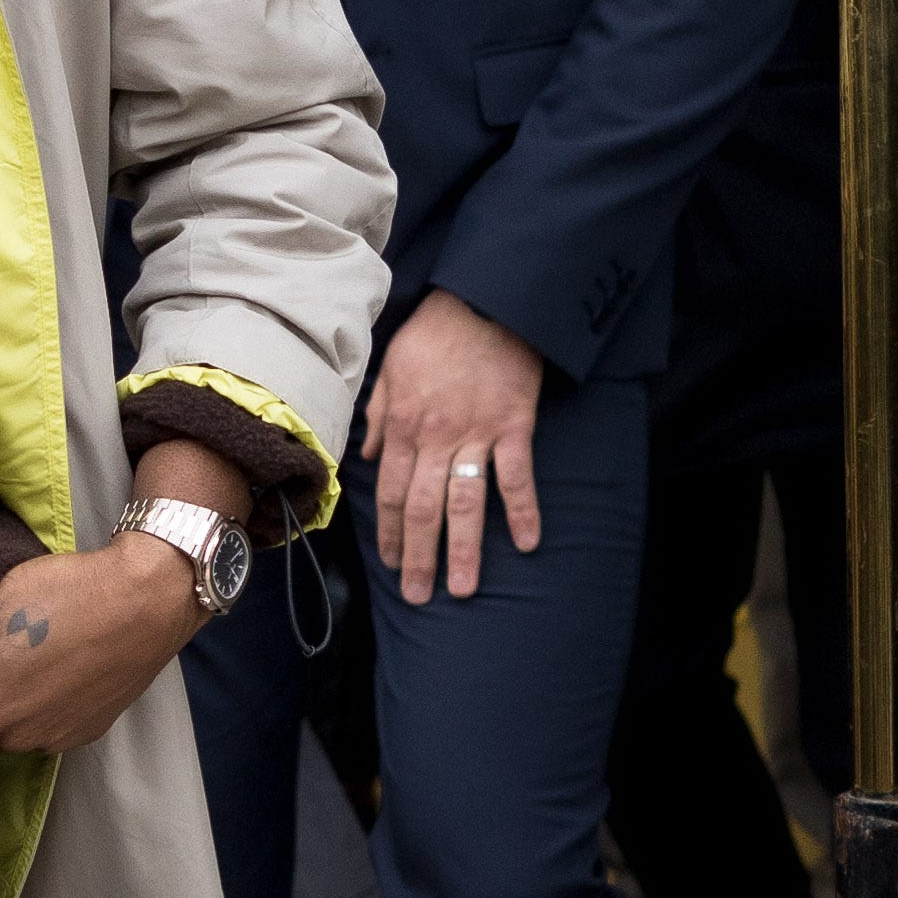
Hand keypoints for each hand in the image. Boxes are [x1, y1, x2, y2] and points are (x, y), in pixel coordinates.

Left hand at [0, 445, 243, 754]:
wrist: (143, 601)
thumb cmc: (61, 595)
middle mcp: (11, 739)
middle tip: (23, 631)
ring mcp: (52, 742)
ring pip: (13, 711)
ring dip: (21, 686)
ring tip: (50, 645)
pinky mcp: (85, 735)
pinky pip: (49, 718)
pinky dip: (52, 696)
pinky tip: (71, 663)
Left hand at [364, 291, 545, 603]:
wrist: (484, 302)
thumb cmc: (435, 334)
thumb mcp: (391, 369)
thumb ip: (379, 415)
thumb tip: (371, 455)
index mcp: (404, 428)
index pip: (393, 494)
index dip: (392, 533)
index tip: (392, 564)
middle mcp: (435, 438)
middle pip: (424, 509)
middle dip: (419, 556)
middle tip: (419, 595)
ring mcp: (476, 435)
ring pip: (464, 503)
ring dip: (462, 549)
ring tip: (461, 588)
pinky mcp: (513, 425)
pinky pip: (517, 476)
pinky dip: (522, 511)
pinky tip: (526, 544)